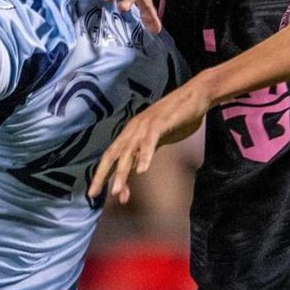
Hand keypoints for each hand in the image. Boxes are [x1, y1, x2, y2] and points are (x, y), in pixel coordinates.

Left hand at [88, 76, 210, 203]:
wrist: (195, 95)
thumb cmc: (177, 118)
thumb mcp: (157, 140)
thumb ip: (145, 154)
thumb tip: (136, 171)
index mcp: (131, 133)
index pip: (111, 155)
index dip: (101, 174)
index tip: (94, 194)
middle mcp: (134, 128)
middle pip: (113, 154)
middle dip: (102, 175)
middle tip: (94, 194)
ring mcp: (147, 124)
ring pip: (129, 150)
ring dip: (122, 172)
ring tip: (117, 191)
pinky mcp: (161, 122)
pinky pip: (150, 140)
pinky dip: (145, 155)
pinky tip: (142, 170)